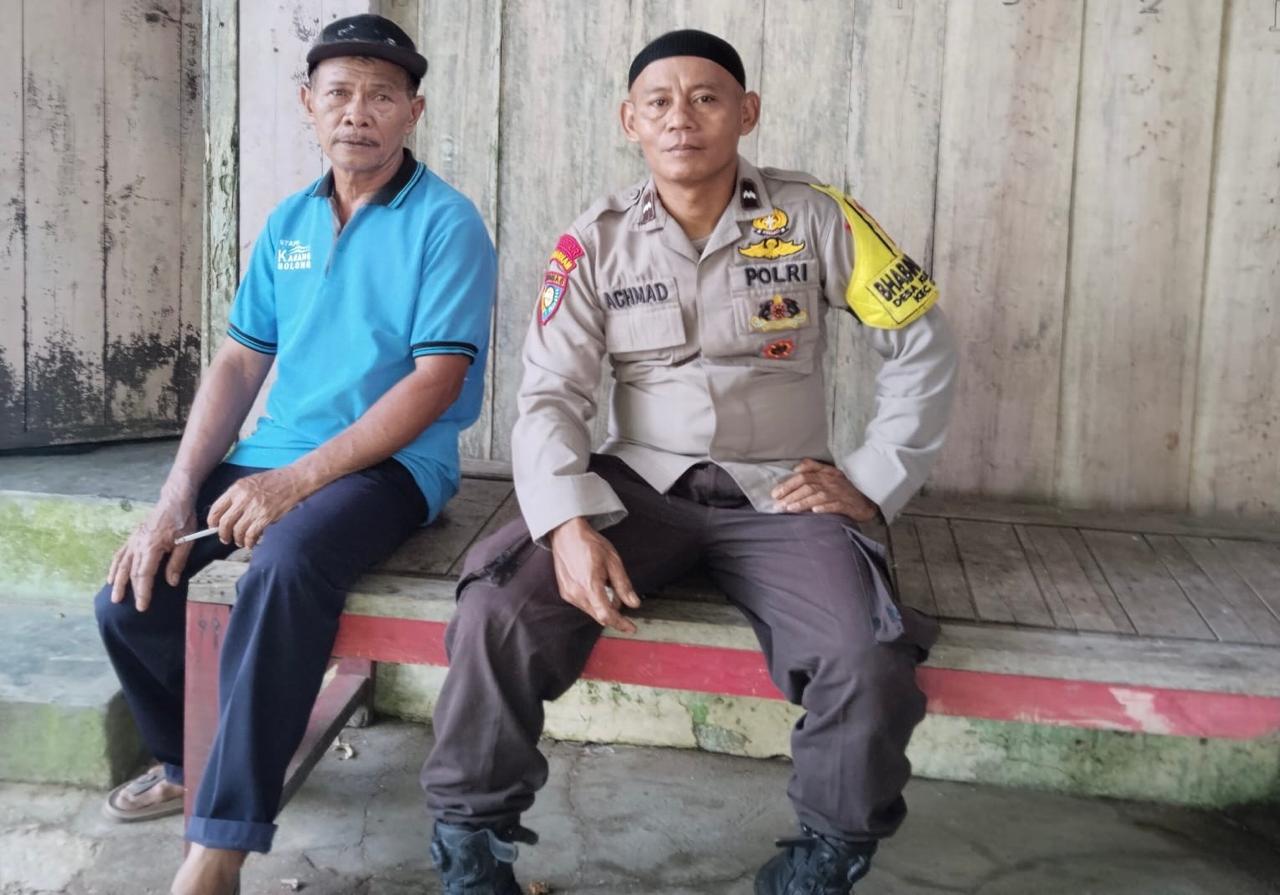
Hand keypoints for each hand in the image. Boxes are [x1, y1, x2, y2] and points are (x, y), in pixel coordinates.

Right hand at [108, 497, 197, 611]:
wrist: (174, 500)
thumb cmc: (183, 520)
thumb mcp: (186, 542)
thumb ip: (176, 563)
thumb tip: (170, 583)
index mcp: (151, 546)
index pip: (143, 574)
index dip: (142, 592)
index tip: (142, 606)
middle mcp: (138, 544)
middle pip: (130, 571)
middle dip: (129, 591)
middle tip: (128, 607)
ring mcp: (134, 540)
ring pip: (121, 564)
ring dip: (117, 581)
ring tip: (114, 597)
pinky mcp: (133, 537)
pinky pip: (120, 554)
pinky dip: (114, 566)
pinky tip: (111, 576)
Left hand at [207, 467, 308, 549]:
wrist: (294, 479)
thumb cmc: (274, 481)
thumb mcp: (250, 482)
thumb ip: (238, 496)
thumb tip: (227, 515)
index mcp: (236, 488)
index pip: (216, 508)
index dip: (212, 522)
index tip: (214, 527)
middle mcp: (243, 498)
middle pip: (225, 523)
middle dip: (223, 534)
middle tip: (225, 539)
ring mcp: (255, 508)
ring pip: (238, 531)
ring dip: (238, 540)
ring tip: (241, 542)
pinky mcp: (266, 516)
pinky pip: (252, 534)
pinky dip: (249, 542)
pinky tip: (251, 542)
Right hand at [548, 517, 641, 633]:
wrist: (567, 535)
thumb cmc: (590, 545)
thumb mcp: (613, 561)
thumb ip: (623, 585)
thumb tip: (634, 603)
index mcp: (590, 585)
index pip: (606, 614)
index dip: (620, 623)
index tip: (631, 627)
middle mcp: (576, 593)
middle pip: (599, 616)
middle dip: (614, 612)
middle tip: (621, 596)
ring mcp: (568, 594)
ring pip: (592, 611)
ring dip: (603, 606)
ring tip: (606, 584)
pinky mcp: (565, 593)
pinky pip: (583, 605)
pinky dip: (594, 601)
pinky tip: (596, 585)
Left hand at [771, 459, 879, 521]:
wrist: (868, 499)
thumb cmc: (845, 487)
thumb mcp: (830, 473)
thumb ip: (813, 467)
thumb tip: (796, 468)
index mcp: (826, 473)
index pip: (804, 475)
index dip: (788, 483)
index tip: (775, 493)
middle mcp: (831, 481)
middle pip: (808, 485)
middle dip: (790, 495)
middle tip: (778, 504)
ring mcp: (839, 493)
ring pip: (817, 496)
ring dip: (802, 502)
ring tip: (790, 509)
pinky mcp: (847, 505)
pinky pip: (834, 505)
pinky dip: (824, 508)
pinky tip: (814, 511)